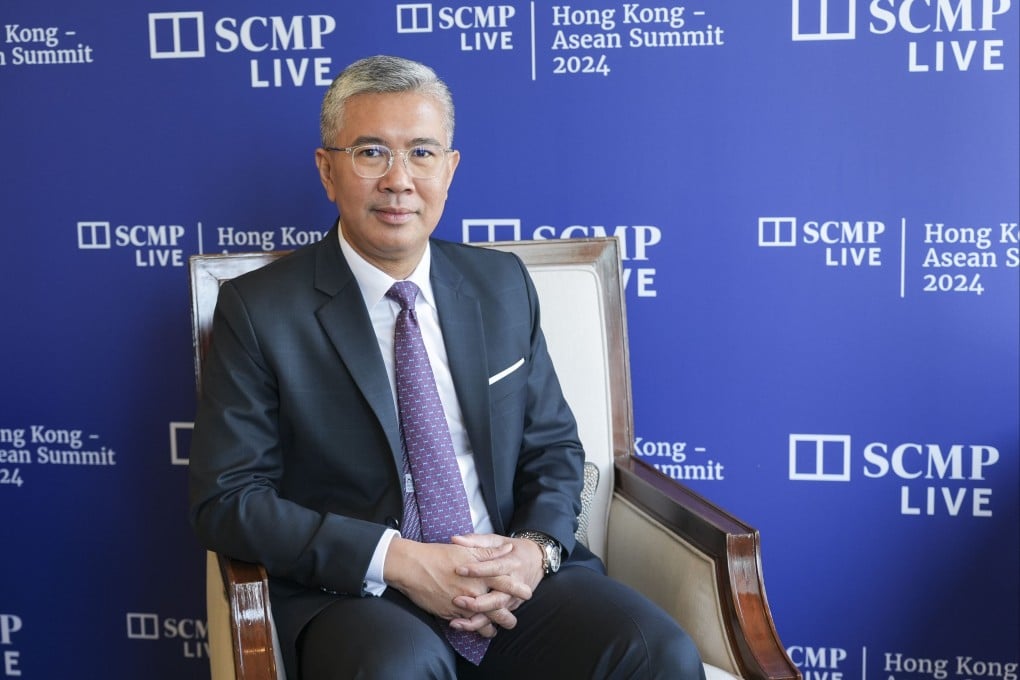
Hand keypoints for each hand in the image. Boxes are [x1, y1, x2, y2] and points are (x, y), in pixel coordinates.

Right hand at [383, 537, 517, 630]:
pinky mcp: (450, 614)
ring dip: (492, 627)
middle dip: (508, 617)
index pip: (506, 583)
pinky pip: (467, 625)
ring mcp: (463, 604)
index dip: (518, 589)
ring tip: (496, 629)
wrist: (413, 567)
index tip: (527, 593)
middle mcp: (474, 591)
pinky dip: (474, 628)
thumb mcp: (466, 548)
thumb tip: (508, 549)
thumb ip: (489, 551)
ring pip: (484, 621)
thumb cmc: (438, 554)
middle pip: (499, 608)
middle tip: (513, 620)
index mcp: (480, 573)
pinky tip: (477, 628)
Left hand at [447, 533, 545, 632]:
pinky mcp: (510, 608)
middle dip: (478, 603)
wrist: (537, 560)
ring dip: (477, 621)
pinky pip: (496, 620)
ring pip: (497, 614)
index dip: (477, 569)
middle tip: (457, 600)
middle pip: (498, 598)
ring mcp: (513, 599)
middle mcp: (515, 584)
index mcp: (511, 563)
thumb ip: (476, 541)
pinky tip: (463, 626)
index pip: (494, 568)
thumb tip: (455, 539)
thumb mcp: (497, 540)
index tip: (458, 569)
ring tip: (456, 622)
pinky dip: (480, 626)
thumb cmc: (512, 548)